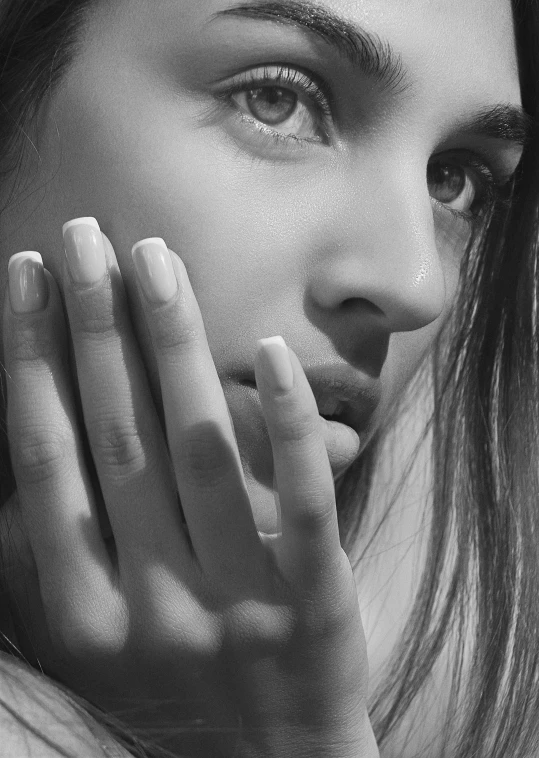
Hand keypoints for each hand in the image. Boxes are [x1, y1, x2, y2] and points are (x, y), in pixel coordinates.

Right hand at [2, 219, 378, 757]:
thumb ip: (53, 547)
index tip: (31, 279)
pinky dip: (283, 423)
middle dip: (94, 327)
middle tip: (83, 236)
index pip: (46, 461)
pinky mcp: (314, 604)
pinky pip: (301, 503)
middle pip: (116, 439)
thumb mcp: (93, 627)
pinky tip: (266, 349)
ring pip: (197, 452)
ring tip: (153, 259)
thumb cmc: (174, 676)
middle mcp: (150, 604)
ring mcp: (237, 604)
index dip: (33, 360)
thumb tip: (26, 430)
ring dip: (171, 345)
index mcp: (82, 609)